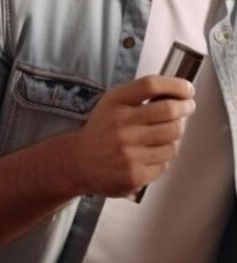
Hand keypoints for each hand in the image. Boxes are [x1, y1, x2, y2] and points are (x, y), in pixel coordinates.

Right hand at [70, 75, 195, 196]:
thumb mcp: (111, 104)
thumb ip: (139, 95)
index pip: (151, 86)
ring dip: (172, 138)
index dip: (176, 86)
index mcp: (114, 105)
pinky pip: (164, 164)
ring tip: (161, 138)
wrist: (76, 163)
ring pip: (173, 141)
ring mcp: (128, 152)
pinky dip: (161, 159)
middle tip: (186, 109)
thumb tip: (178, 95)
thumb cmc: (100, 131)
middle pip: (170, 112)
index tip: (187, 91)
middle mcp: (121, 126)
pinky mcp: (134, 174)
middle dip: (184, 109)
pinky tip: (149, 156)